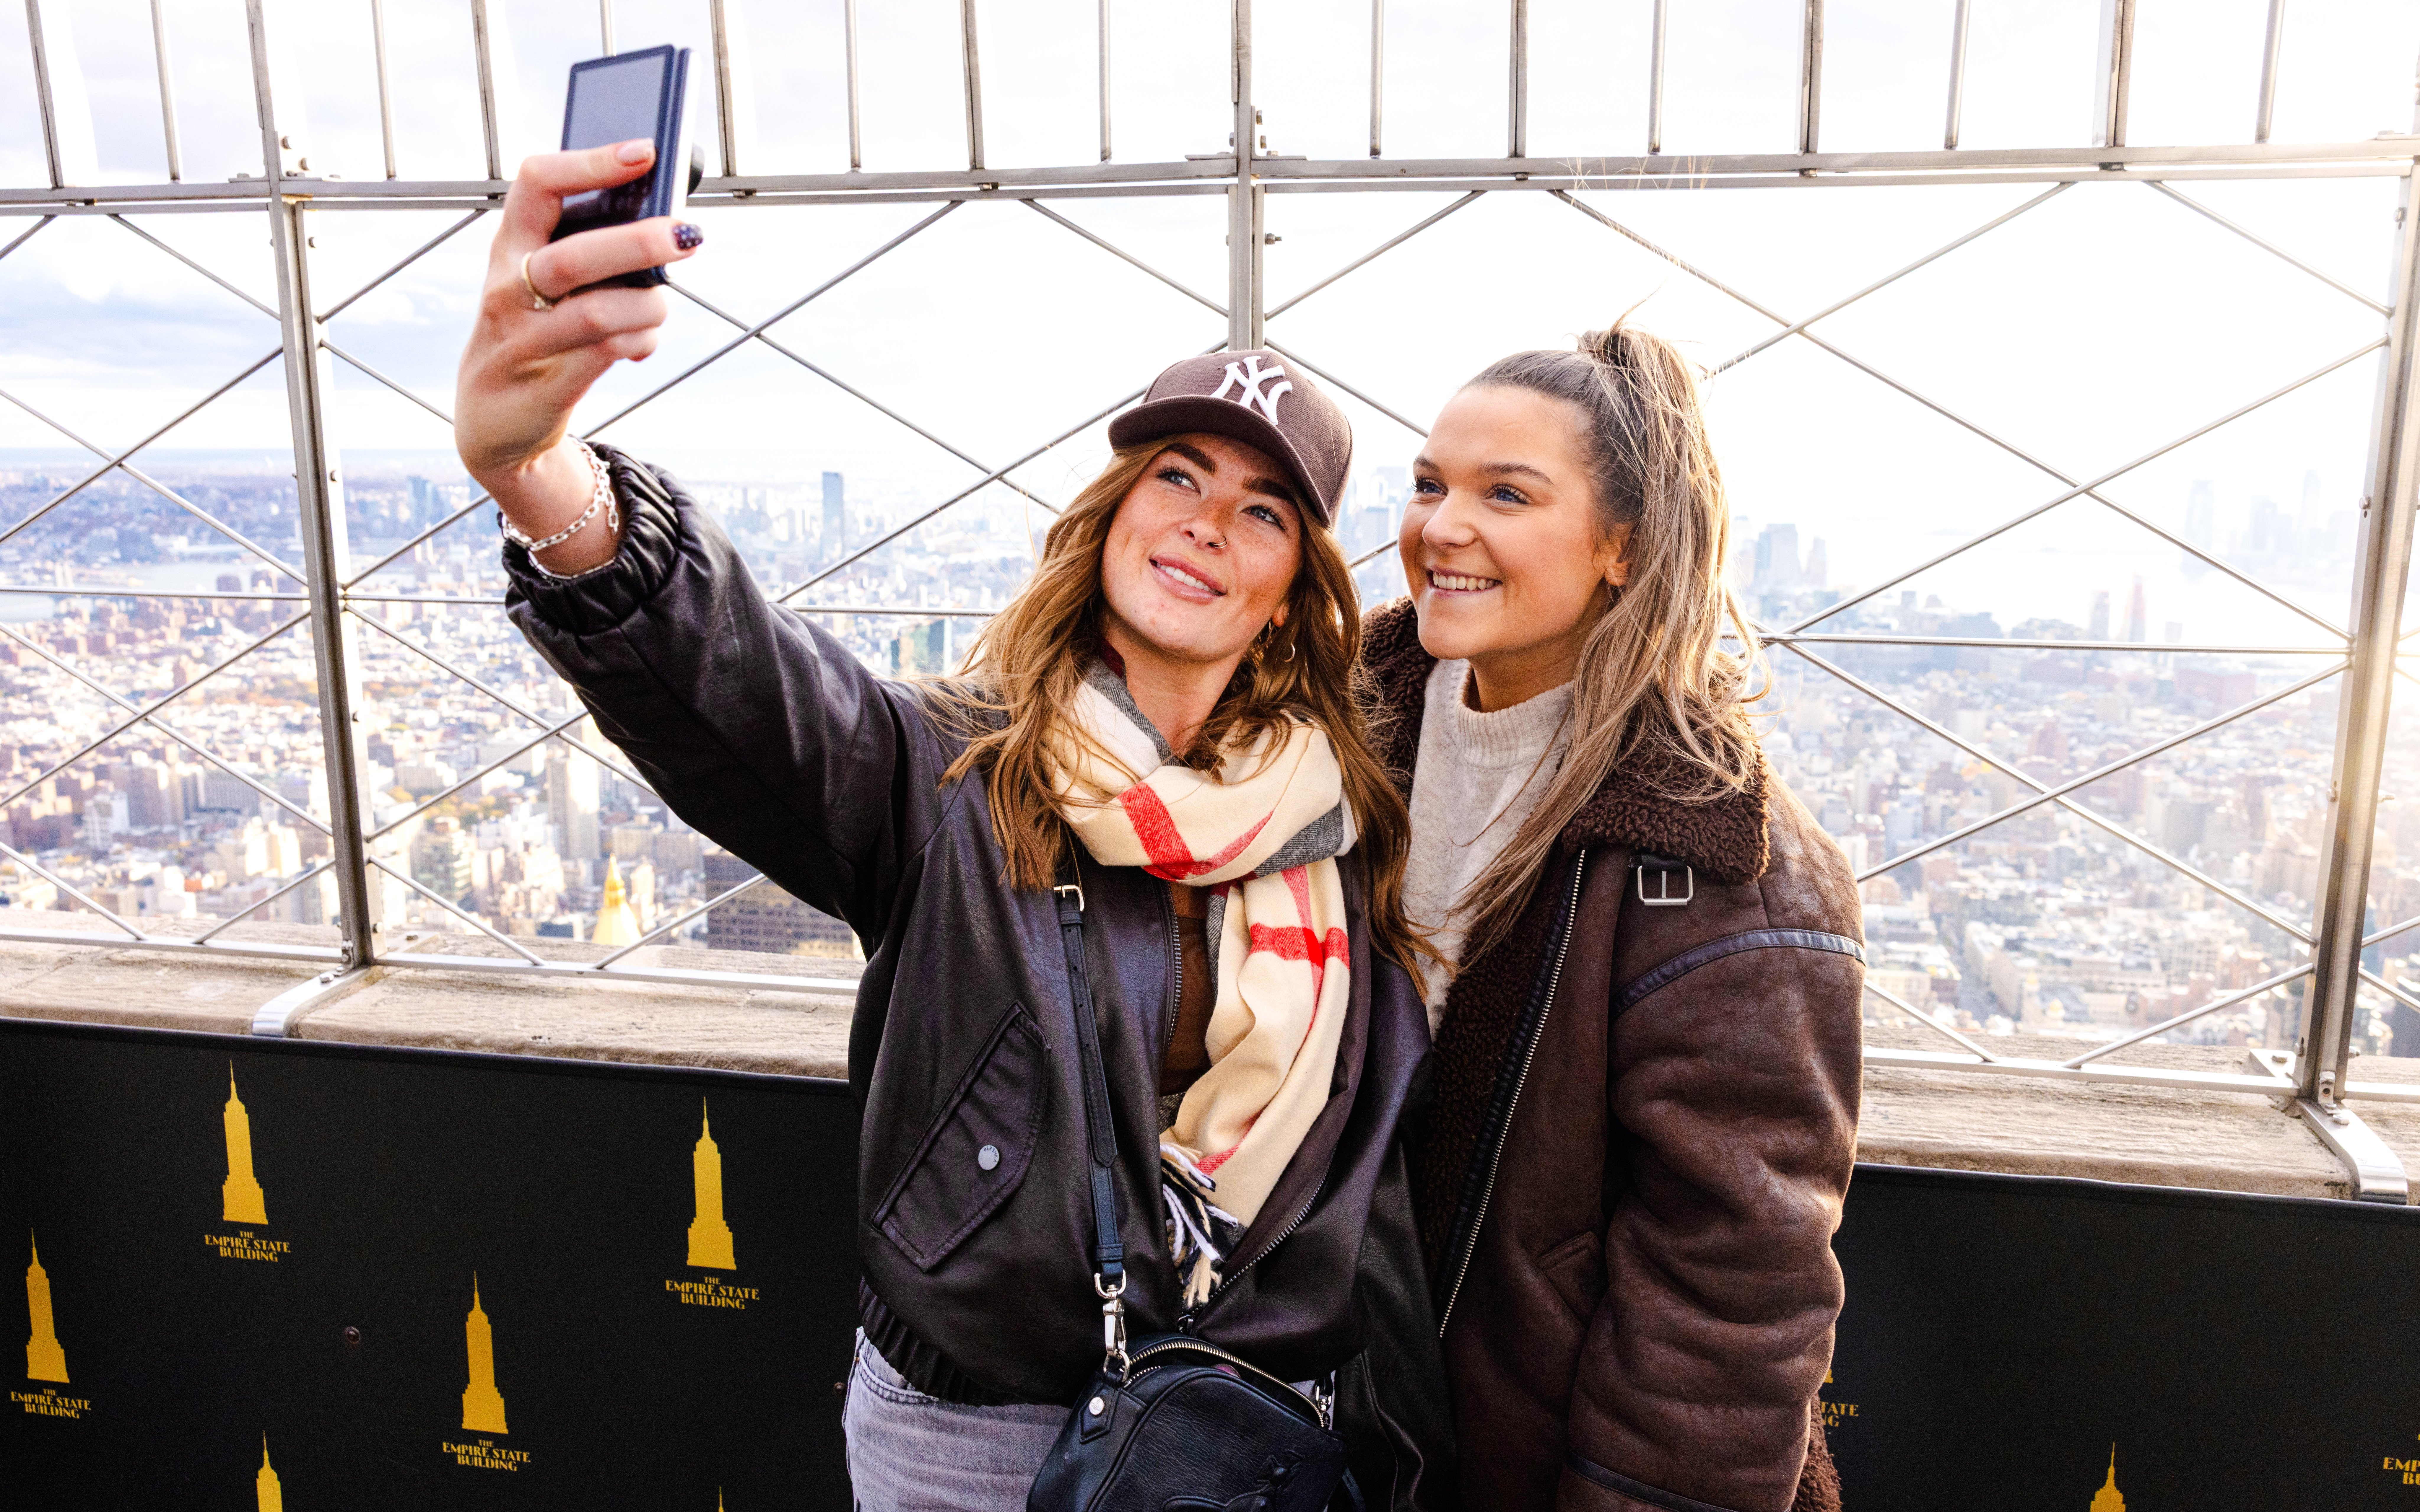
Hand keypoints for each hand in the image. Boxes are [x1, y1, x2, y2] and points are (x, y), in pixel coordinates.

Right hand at [453, 140, 701, 570]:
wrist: (494, 417)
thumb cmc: (535, 329)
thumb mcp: (546, 282)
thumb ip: (589, 249)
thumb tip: (666, 228)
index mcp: (510, 244)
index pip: (536, 183)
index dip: (589, 163)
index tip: (643, 152)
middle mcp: (508, 286)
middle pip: (574, 256)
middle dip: (638, 242)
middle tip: (687, 235)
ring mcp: (523, 337)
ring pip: (596, 312)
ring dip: (647, 307)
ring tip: (660, 305)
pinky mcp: (545, 384)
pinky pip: (605, 354)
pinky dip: (639, 342)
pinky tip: (643, 342)